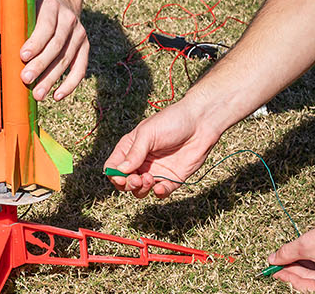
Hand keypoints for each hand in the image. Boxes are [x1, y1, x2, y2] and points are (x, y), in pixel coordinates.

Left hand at [23, 0, 88, 100]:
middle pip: (56, 46)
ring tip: (38, 94)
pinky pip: (80, 68)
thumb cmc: (34, 10)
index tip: (22, 56)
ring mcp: (79, 33)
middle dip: (40, 64)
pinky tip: (57, 95)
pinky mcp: (85, 46)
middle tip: (25, 79)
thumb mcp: (25, 12)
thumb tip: (2, 62)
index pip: (45, 26)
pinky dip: (70, 84)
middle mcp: (68, 19)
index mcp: (51, 7)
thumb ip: (15, 32)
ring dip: (51, 79)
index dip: (35, 42)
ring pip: (66, 59)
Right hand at [102, 96, 221, 198]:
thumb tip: (120, 171)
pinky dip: (158, 193)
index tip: (121, 177)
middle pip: (124, 182)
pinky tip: (160, 187)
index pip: (113, 167)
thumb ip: (134, 152)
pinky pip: (161, 192)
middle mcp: (140, 162)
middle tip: (136, 180)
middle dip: (127, 185)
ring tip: (149, 179)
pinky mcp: (172, 179)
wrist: (201, 123)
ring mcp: (156, 171)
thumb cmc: (172, 121)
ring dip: (141, 189)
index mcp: (130, 148)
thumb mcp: (148, 133)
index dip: (114, 175)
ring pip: (140, 190)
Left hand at [265, 205, 314, 292]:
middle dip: (294, 268)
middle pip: (313, 280)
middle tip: (279, 259)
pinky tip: (307, 249)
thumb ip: (287, 254)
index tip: (272, 269)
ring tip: (291, 252)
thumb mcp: (307, 244)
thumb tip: (273, 259)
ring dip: (306, 262)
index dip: (284, 275)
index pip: (303, 286)